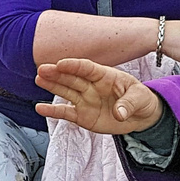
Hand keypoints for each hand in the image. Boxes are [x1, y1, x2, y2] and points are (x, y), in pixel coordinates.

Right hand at [34, 58, 163, 135]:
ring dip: (52, 85)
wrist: (139, 116)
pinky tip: (40, 108)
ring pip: (65, 91)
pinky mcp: (82, 115)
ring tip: (39, 79)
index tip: (61, 64)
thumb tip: (119, 113)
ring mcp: (85, 100)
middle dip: (57, 73)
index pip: (87, 68)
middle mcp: (91, 86)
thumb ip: (129, 103)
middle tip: (43, 69)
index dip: (74, 65)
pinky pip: (65, 113)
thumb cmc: (140, 100)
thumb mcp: (140, 98)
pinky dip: (52, 112)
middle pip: (72, 78)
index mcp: (105, 75)